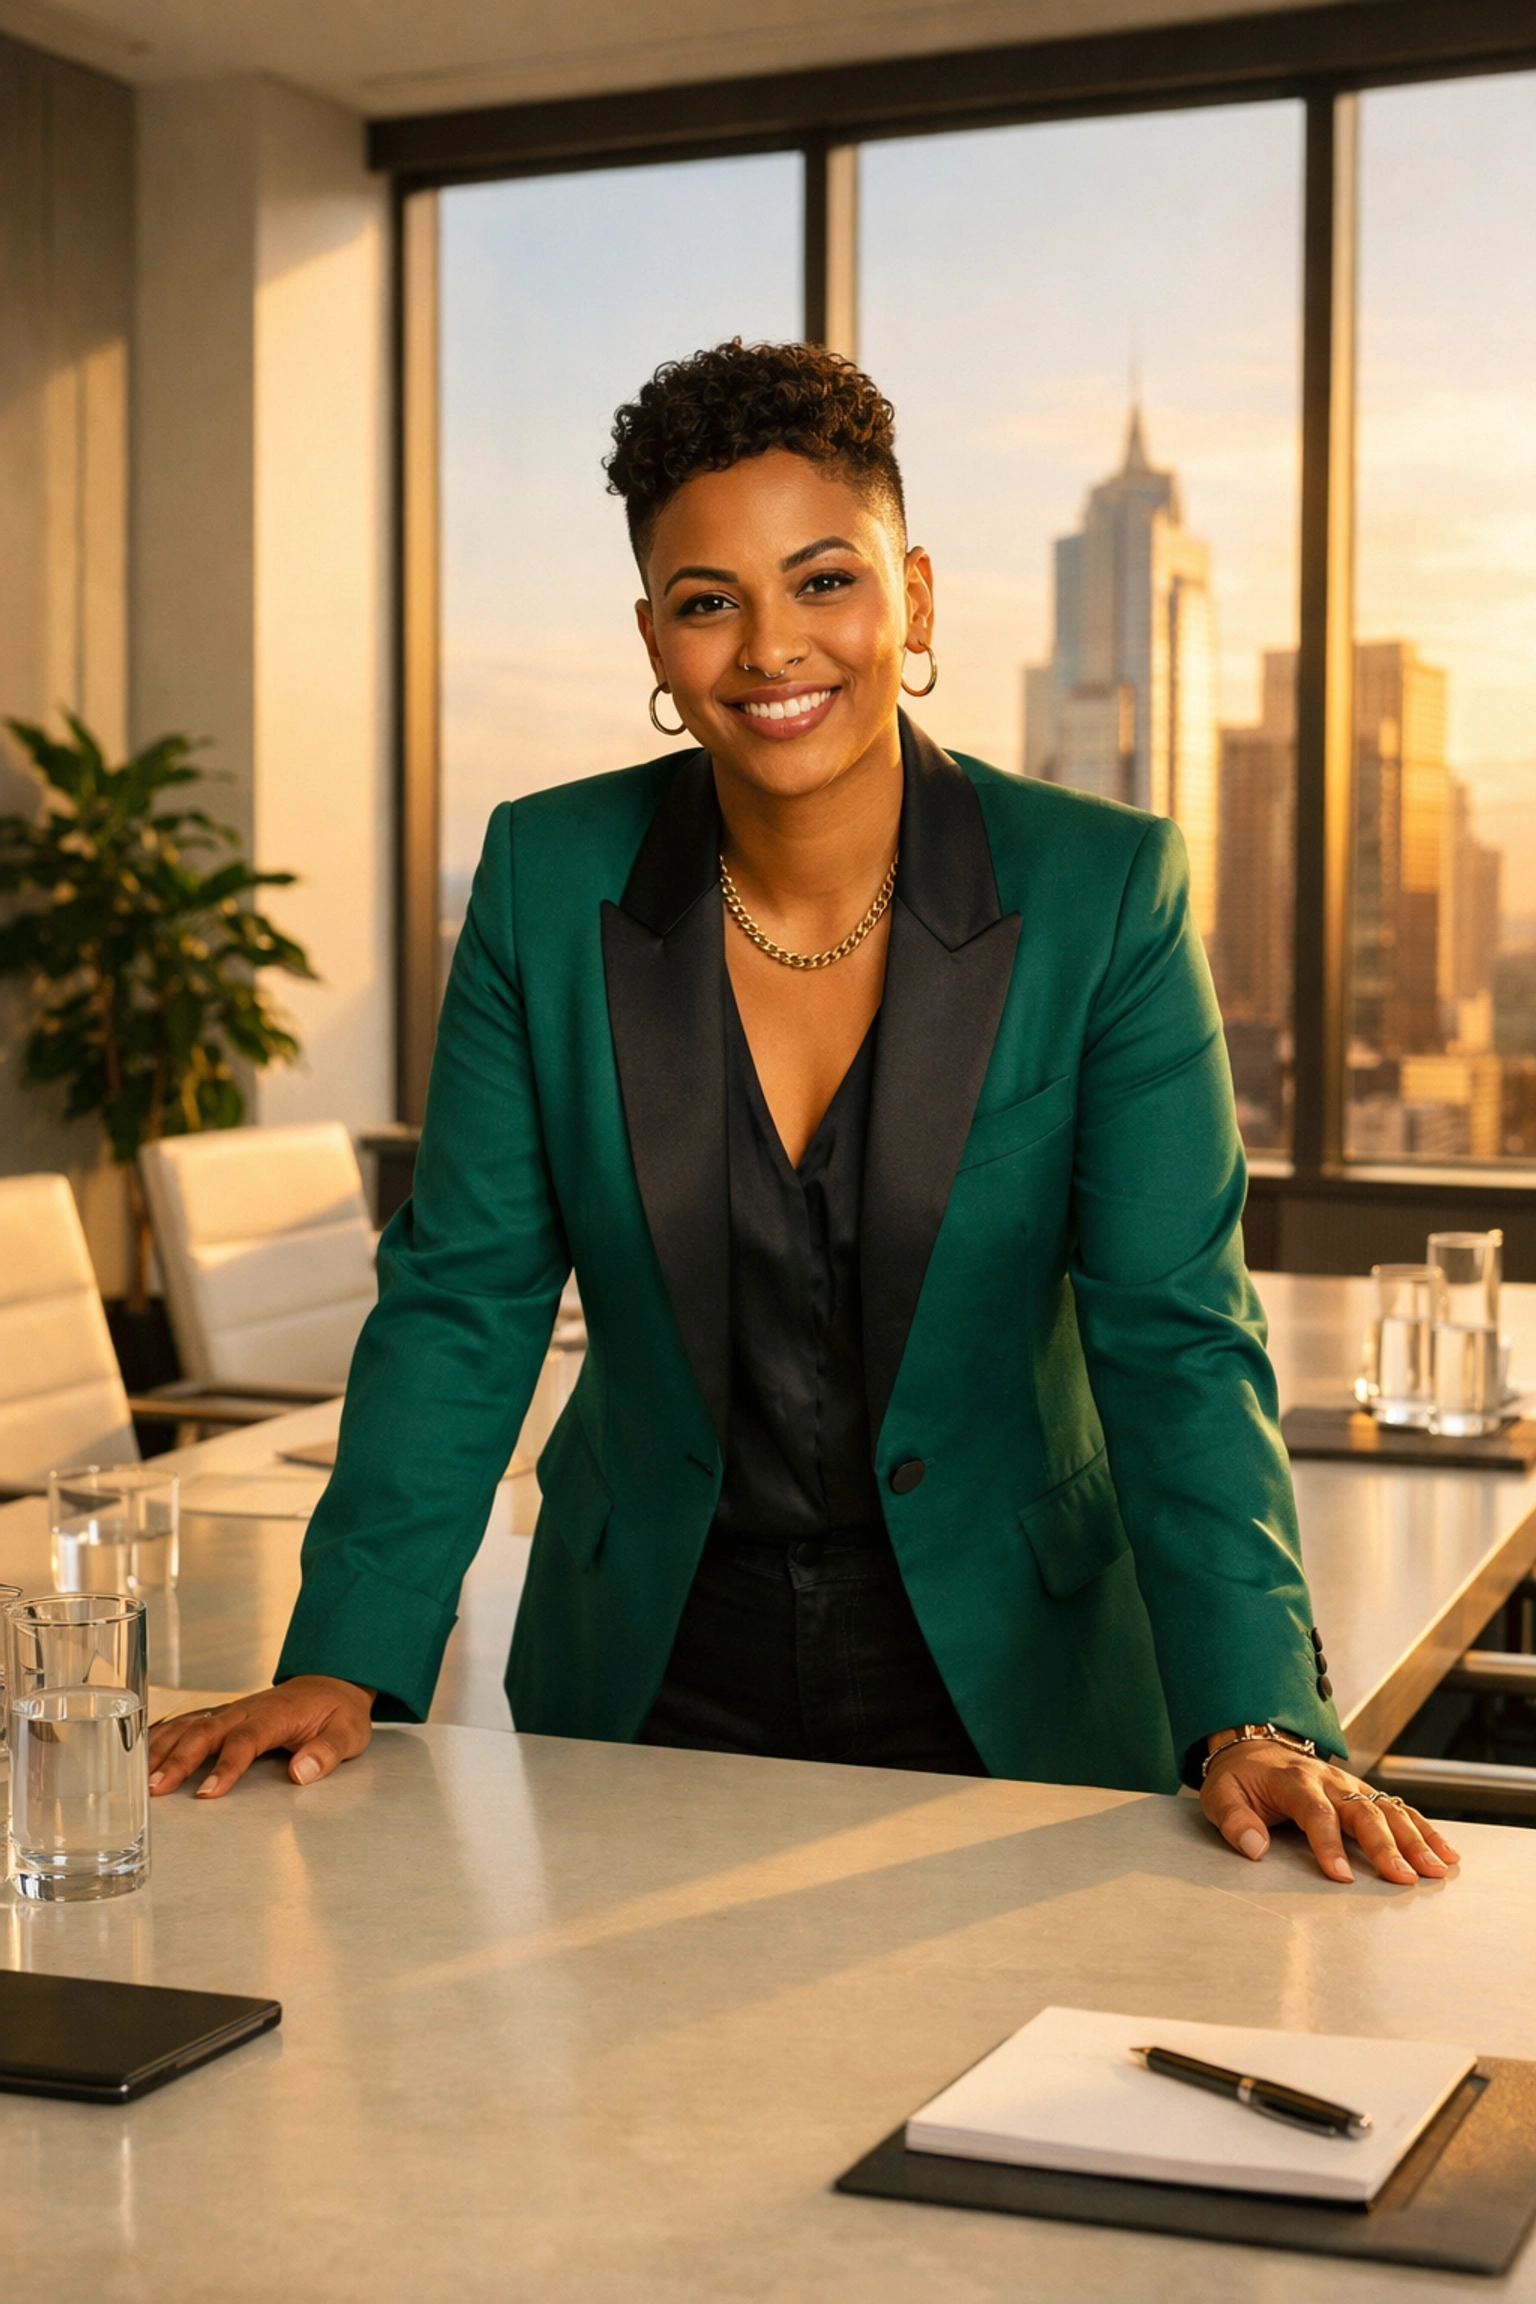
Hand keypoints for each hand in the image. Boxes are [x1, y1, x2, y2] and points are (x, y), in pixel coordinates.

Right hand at [148, 1677, 374, 1799]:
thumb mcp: (349, 1732)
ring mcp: (231, 1710)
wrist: (331, 1683)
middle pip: (205, 1732)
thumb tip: (301, 1772)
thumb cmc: (338, 1711)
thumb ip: (327, 1752)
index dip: (225, 1767)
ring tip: (138, 1779)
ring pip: (188, 1725)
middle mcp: (246, 1709)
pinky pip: (186, 1722)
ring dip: (161, 1749)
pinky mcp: (222, 1715)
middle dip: (177, 1760)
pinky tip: (140, 1751)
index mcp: (276, 1714)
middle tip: (155, 1789)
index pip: (245, 1740)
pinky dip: (160, 1734)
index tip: (208, 1794)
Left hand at [1201, 1736, 1459, 1884]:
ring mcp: (1350, 1785)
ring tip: (1436, 1870)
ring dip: (1415, 1840)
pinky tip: (1446, 1853)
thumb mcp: (1220, 1794)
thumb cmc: (1239, 1778)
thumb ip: (1234, 1820)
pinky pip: (1398, 1808)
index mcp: (1293, 1781)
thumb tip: (1253, 1848)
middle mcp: (1329, 1780)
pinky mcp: (1363, 1792)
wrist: (1254, 1746)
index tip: (1341, 1876)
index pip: (1316, 1812)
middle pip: (1362, 1812)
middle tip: (1404, 1879)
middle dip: (1385, 1846)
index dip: (1328, 1844)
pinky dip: (1425, 1829)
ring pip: (1389, 1809)